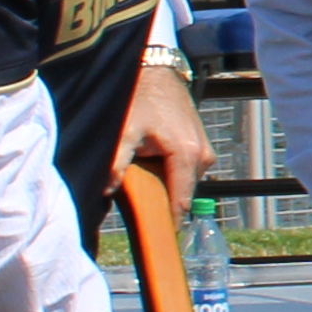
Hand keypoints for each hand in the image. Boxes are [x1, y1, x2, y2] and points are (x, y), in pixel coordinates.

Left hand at [120, 58, 212, 213]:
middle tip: (136, 201)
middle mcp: (203, 155)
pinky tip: (150, 162)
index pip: (181, 203)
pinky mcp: (200, 142)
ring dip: (164, 183)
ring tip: (140, 177)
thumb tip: (107, 191)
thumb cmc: (139, 97)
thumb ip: (115, 163)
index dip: (167, 224)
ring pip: (183, 180)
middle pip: (182, 193)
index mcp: (187, 156)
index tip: (156, 242)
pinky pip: (185, 168)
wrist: (155, 69)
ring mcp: (204, 148)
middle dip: (161, 199)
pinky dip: (168, 170)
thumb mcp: (123, 130)